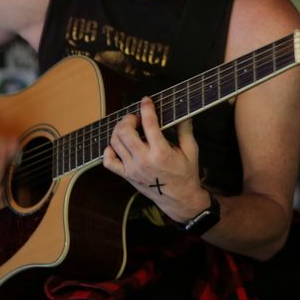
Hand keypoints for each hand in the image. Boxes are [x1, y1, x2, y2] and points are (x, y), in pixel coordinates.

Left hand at [102, 97, 209, 221]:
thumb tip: (184, 112)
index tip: (146, 100)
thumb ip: (185, 130)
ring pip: (115, 143)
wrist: (179, 199)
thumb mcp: (191, 150)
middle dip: (128, 119)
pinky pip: (108, 162)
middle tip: (135, 118)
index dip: (146, 108)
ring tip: (128, 128)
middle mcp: (144, 160)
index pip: (149, 123)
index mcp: (161, 153)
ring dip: (119, 130)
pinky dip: (109, 150)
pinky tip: (118, 145)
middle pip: (125, 132)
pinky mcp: (127, 175)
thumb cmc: (186, 174)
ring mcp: (132, 169)